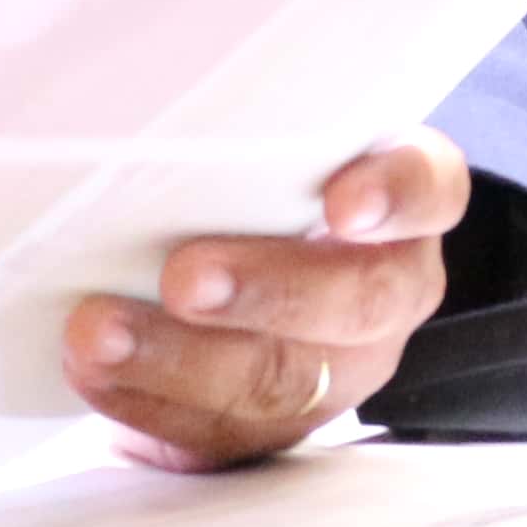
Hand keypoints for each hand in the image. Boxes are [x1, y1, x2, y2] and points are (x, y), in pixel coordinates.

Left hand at [62, 126, 471, 469]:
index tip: (342, 203)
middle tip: (185, 277)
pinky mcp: (270, 431)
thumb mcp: (259, 151)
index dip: (394, 196)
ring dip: (180, 358)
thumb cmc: (242, 191)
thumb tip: (139, 94)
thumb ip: (240, 133)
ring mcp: (334, 371)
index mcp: (399, 208)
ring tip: (100, 333)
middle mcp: (382, 290)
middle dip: (266, 291)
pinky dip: (146, 401)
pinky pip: (218, 432)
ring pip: (280, 380)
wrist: (217, 286)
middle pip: (357, 299)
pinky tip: (97, 371)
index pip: (430, 190)